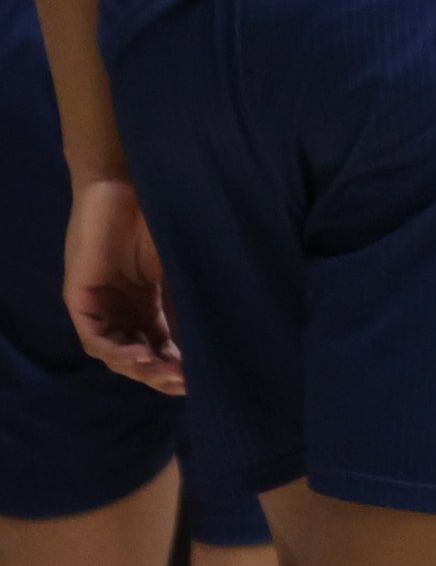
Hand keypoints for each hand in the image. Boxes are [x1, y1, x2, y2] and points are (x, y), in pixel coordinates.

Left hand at [65, 178, 181, 393]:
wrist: (128, 183)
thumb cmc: (160, 215)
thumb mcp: (181, 265)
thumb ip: (189, 298)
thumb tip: (224, 331)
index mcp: (146, 302)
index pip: (160, 345)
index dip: (178, 364)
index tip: (202, 378)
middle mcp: (121, 309)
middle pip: (138, 355)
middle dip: (161, 373)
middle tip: (186, 383)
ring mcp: (99, 306)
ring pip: (116, 353)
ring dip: (142, 368)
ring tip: (169, 374)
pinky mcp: (80, 301)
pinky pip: (96, 339)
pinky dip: (119, 351)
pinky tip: (143, 355)